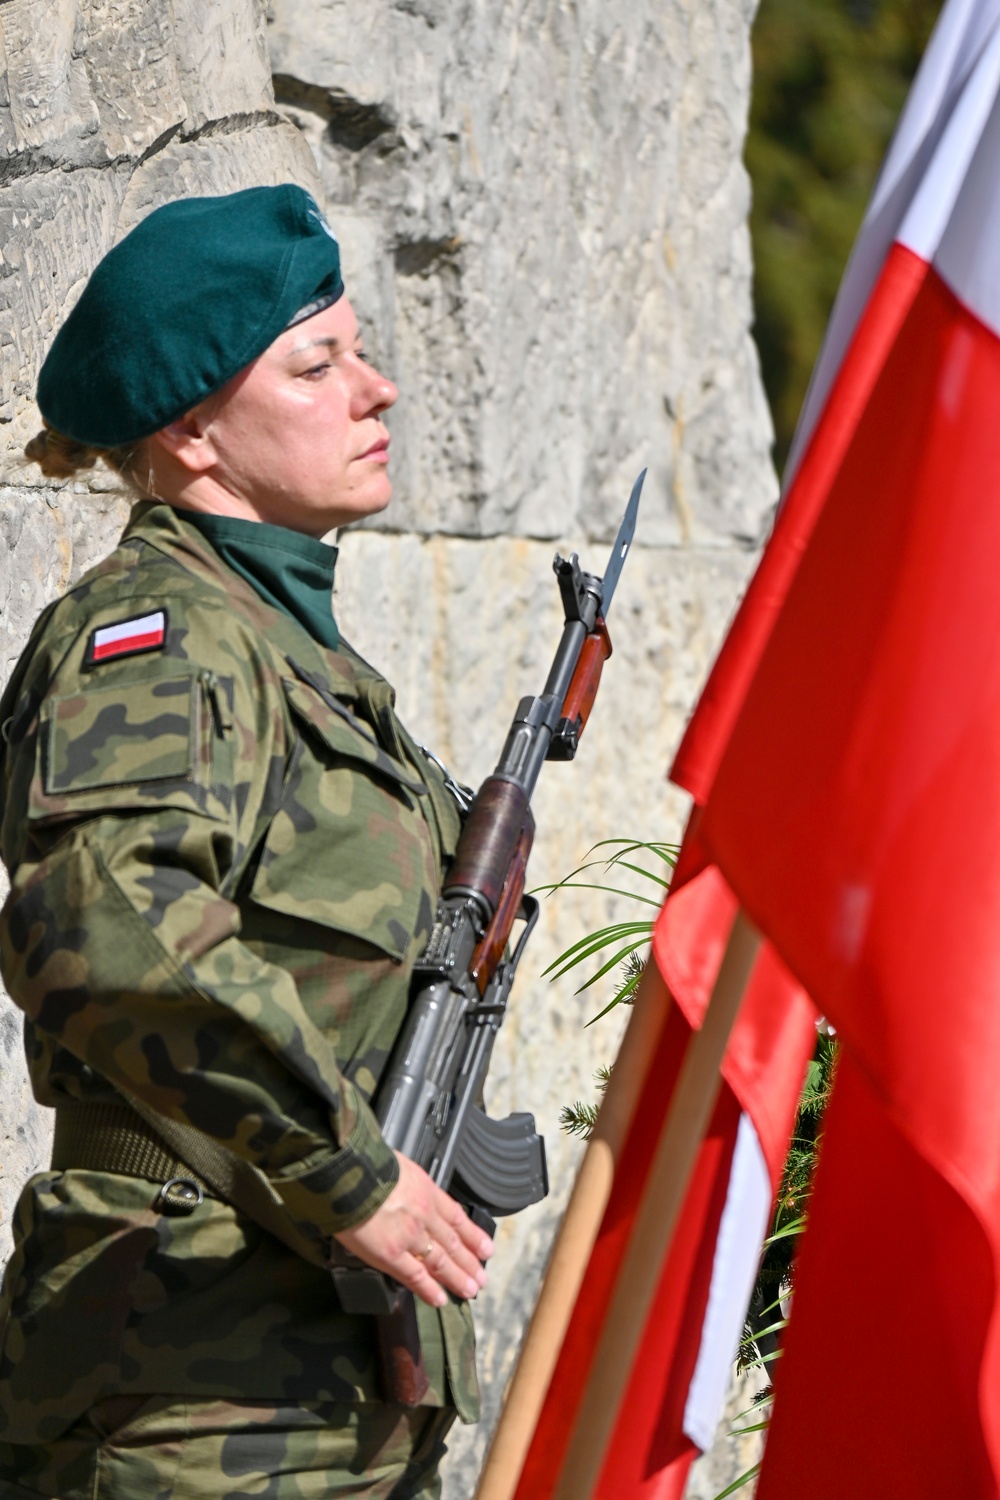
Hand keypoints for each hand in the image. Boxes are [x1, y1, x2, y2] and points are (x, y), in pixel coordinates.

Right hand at [333, 1152, 494, 1308]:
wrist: (348, 1174)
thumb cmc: (366, 1165)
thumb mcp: (400, 1166)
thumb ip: (411, 1185)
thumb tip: (411, 1192)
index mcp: (427, 1192)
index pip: (457, 1218)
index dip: (473, 1235)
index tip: (485, 1248)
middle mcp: (424, 1216)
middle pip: (453, 1242)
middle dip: (469, 1262)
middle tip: (482, 1278)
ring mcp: (410, 1236)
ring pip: (440, 1261)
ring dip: (457, 1278)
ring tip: (470, 1290)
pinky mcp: (391, 1255)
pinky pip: (415, 1276)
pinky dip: (429, 1290)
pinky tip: (440, 1299)